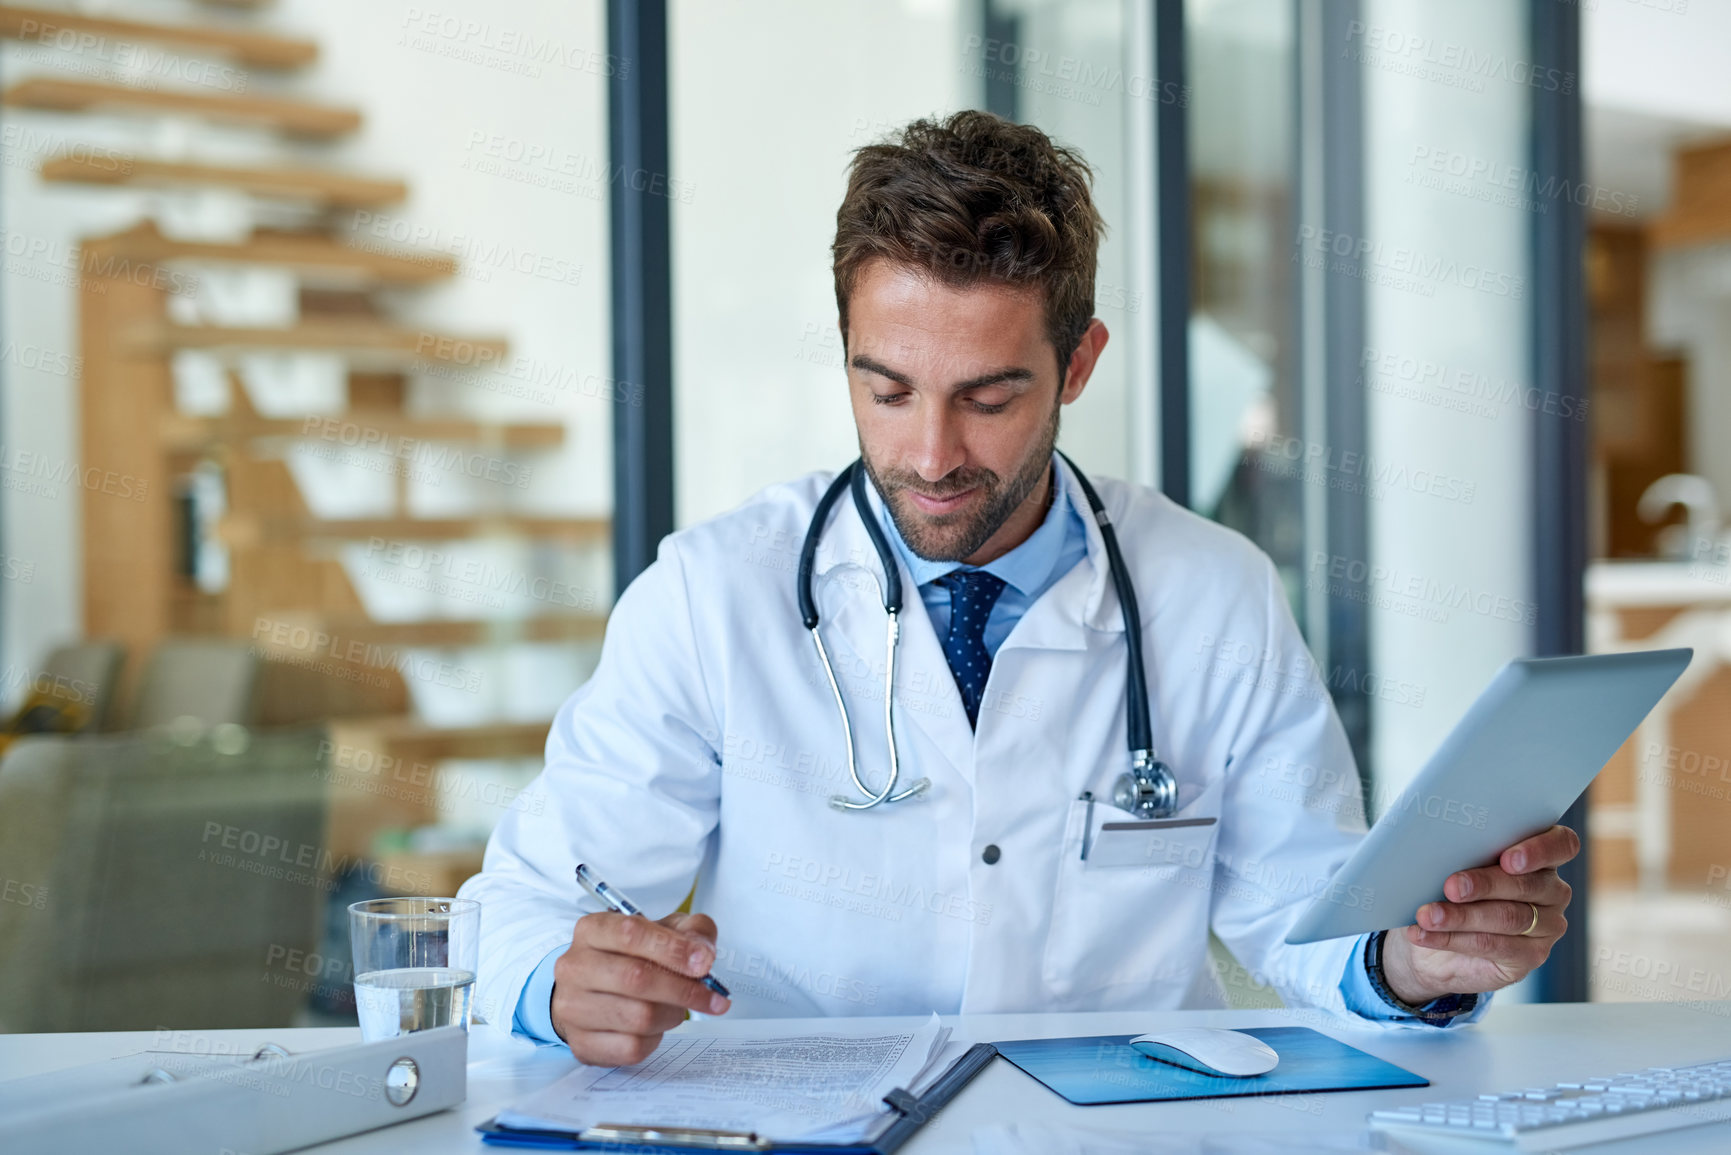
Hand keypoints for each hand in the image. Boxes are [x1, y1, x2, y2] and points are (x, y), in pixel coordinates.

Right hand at [550, 910, 729, 1064]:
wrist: (593, 992)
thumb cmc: (632, 958)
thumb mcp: (664, 930)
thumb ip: (691, 930)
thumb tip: (702, 953)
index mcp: (592, 930)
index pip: (632, 933)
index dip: (674, 948)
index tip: (705, 962)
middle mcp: (575, 967)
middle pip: (636, 978)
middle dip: (684, 988)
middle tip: (713, 996)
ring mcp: (572, 1008)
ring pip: (638, 1016)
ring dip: (672, 1014)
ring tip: (678, 1008)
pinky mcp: (582, 1044)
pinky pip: (632, 1048)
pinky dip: (656, 1039)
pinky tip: (656, 1027)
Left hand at [1380, 825, 1579, 1005]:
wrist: (1432, 935)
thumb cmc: (1447, 889)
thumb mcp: (1453, 865)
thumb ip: (1462, 852)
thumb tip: (1435, 843)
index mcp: (1539, 855)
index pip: (1561, 845)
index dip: (1540, 850)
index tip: (1508, 859)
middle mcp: (1551, 890)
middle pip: (1527, 884)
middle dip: (1485, 885)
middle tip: (1451, 887)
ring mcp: (1546, 925)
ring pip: (1508, 917)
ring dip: (1461, 916)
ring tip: (1428, 915)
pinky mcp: (1531, 956)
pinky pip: (1494, 946)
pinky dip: (1453, 938)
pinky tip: (1426, 934)